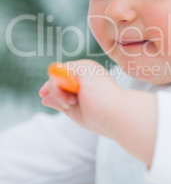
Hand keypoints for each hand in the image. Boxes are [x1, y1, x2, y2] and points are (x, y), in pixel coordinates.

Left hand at [39, 59, 156, 166]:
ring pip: (56, 75)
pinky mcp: (82, 67)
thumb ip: (60, 102)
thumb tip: (44, 98)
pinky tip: (71, 100)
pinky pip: (57, 75)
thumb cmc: (100, 117)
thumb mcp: (75, 110)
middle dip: (55, 91)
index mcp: (89, 78)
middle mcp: (87, 69)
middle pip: (58, 75)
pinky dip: (58, 90)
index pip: (64, 77)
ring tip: (70, 104)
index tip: (43, 96)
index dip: (52, 86)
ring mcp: (85, 66)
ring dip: (57, 93)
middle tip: (67, 105)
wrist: (115, 115)